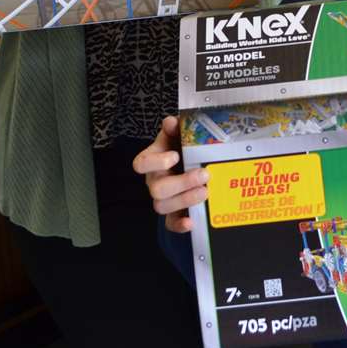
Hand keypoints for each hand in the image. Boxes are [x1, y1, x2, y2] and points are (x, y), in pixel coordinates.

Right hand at [133, 116, 208, 232]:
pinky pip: (170, 223)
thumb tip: (171, 122)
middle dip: (181, 183)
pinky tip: (192, 222)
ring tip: (205, 191)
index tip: (175, 156)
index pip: (141, 164)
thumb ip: (174, 128)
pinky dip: (179, 225)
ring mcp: (161, 198)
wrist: (189, 161)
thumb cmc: (181, 147)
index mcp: (150, 161)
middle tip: (203, 175)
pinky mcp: (172, 213)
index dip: (156, 162)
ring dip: (185, 199)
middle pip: (156, 189)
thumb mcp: (177, 135)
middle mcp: (153, 181)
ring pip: (162, 206)